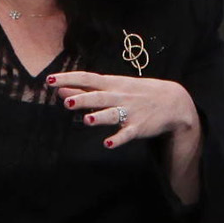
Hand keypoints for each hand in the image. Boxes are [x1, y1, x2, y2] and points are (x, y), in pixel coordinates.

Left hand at [49, 71, 198, 148]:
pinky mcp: (139, 127)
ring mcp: (130, 112)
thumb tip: (60, 89)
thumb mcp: (113, 87)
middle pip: (99, 97)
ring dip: (100, 117)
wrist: (173, 101)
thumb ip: (85, 90)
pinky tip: (107, 143)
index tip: (50, 80)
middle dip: (83, 99)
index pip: (87, 78)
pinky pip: (127, 134)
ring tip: (87, 120)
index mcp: (112, 84)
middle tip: (66, 102)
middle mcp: (119, 96)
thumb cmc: (136, 93)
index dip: (68, 79)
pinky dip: (118, 139)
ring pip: (113, 114)